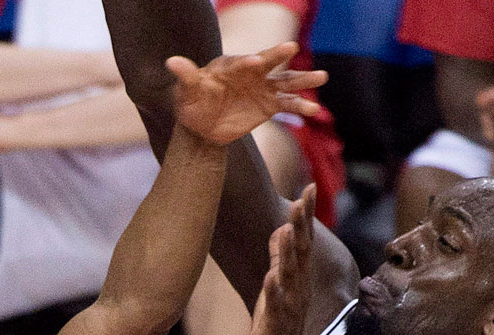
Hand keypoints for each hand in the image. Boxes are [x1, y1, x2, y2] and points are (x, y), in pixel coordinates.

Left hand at [166, 42, 325, 145]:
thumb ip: (185, 77)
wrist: (203, 127)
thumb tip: (172, 61)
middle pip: (268, 63)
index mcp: (231, 66)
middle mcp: (251, 72)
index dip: (248, 61)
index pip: (240, 62)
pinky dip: (300, 106)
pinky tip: (313, 110)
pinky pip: (288, 104)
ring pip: (285, 81)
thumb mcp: (186, 93)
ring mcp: (263, 88)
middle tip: (290, 47)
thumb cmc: (193, 104)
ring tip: (322, 77)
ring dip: (303, 79)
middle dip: (278, 55)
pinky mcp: (270, 105)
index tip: (255, 61)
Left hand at [246, 185, 315, 334]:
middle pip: (302, 250)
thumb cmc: (275, 322)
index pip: (304, 240)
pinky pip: (278, 304)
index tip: (308, 188)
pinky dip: (275, 289)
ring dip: (289, 249)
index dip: (305, 215)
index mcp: (298, 277)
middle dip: (302, 223)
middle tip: (303, 196)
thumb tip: (280, 230)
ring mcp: (290, 304)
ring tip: (287, 226)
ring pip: (291, 272)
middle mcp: (299, 287)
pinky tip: (272, 275)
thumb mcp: (276, 285)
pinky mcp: (277, 322)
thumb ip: (279, 259)